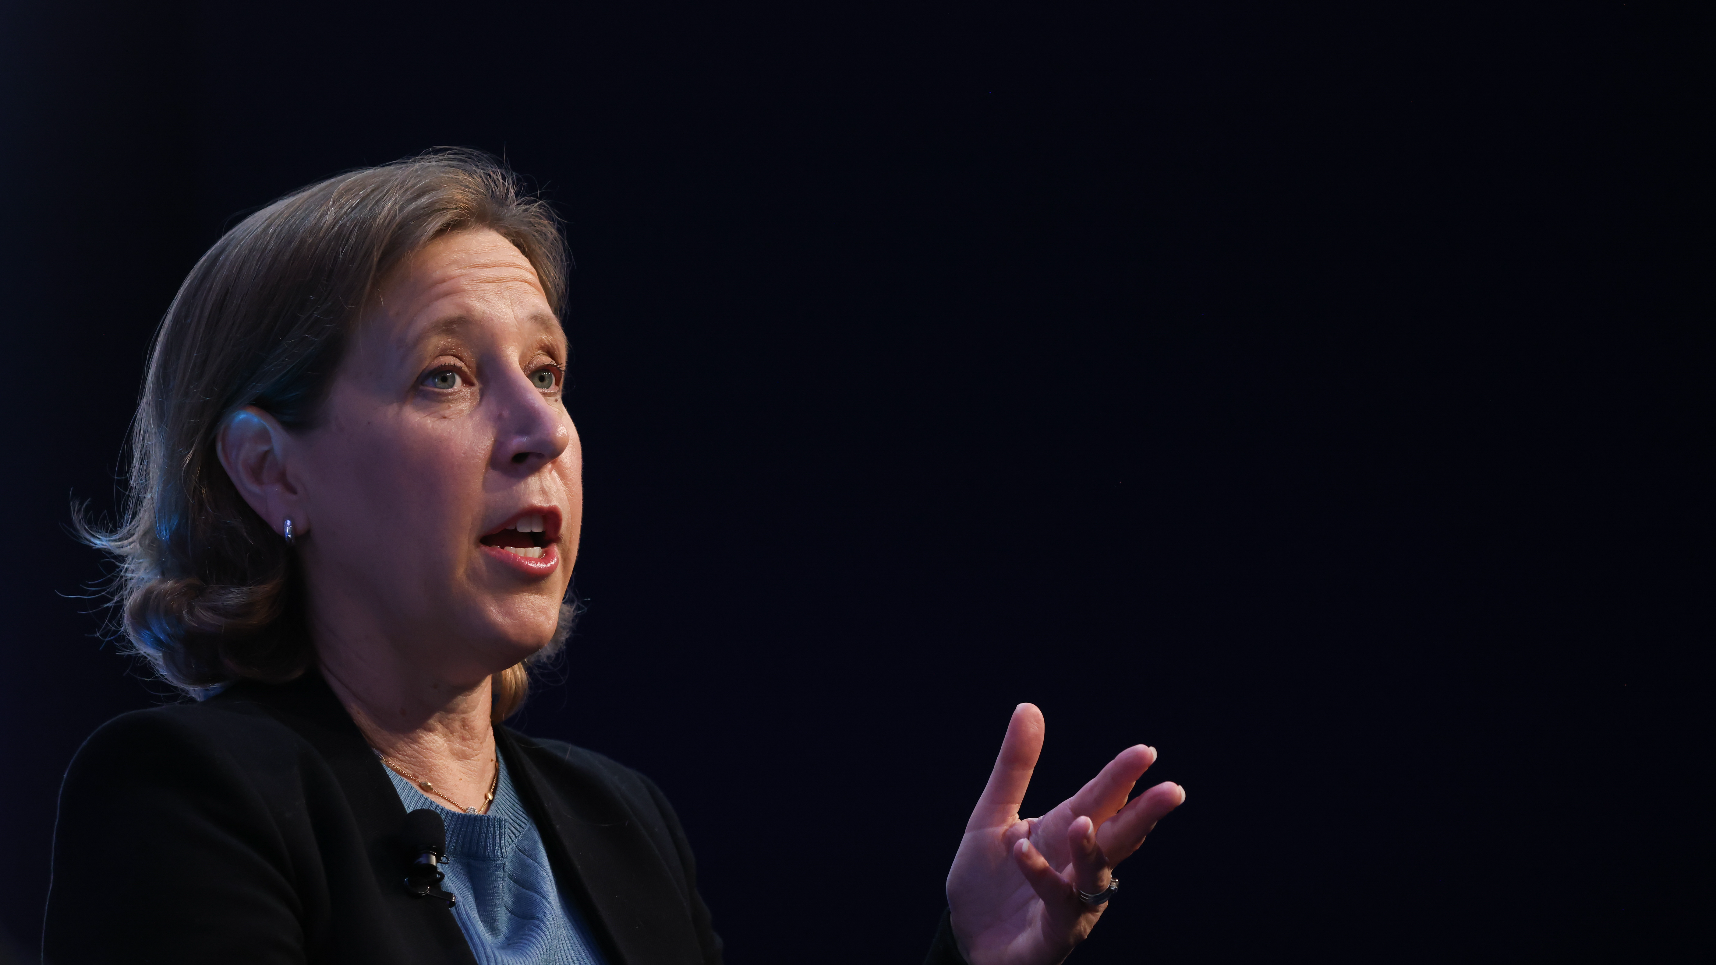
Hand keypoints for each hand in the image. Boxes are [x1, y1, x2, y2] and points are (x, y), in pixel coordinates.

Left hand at [945, 703, 1184, 964]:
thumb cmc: (989, 882)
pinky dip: (1041, 874)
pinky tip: (1023, 849)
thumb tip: (1029, 706)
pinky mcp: (1055, 933)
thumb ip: (1015, 767)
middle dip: (1143, 814)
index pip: (1102, 799)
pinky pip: (1055, 902)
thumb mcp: (993, 816)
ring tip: (1084, 823)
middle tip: (1172, 791)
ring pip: (1095, 873)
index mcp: (1067, 831)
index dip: (1122, 776)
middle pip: (1117, 835)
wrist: (969, 941)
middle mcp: (1078, 864)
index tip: (1146, 752)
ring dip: (1092, 849)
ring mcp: (1072, 901)